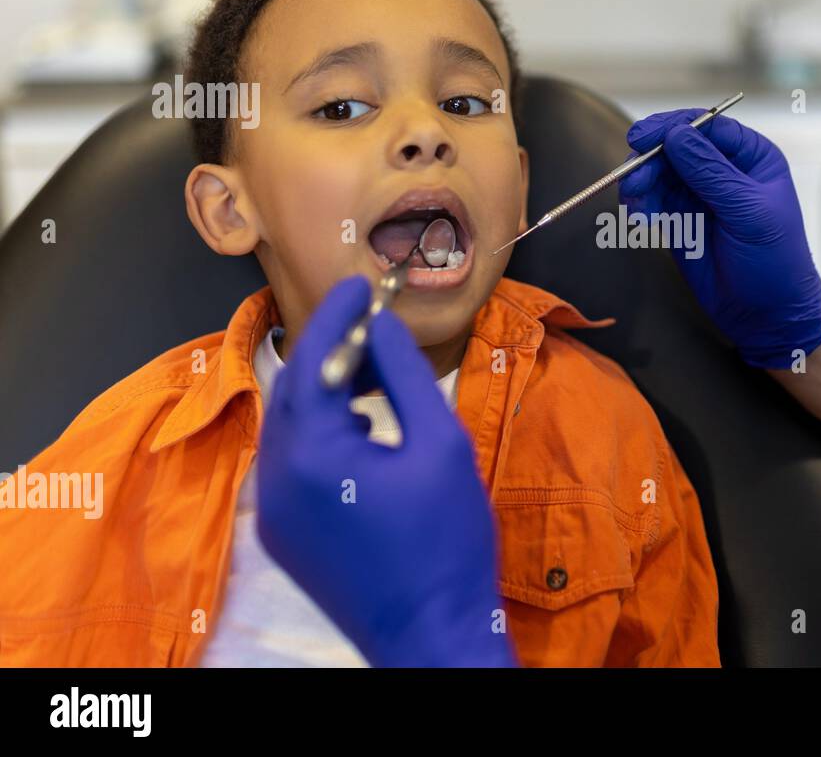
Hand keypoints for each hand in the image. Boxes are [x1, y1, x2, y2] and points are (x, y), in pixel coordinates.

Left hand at [256, 275, 514, 666]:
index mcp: (312, 456)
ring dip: (328, 393)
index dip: (336, 315)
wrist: (432, 634)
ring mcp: (274, 513)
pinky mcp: (284, 536)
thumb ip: (406, 376)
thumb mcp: (441, 444)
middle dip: (334, 353)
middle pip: (293, 391)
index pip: (310, 360)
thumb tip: (382, 326)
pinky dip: (322, 433)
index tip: (362, 285)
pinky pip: (293, 464)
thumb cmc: (447, 540)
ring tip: (379, 378)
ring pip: (291, 427)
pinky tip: (364, 428)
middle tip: (379, 329)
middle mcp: (277, 481)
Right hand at [619, 108, 820, 368]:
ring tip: (637, 210)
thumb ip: (712, 173)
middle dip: (650, 160)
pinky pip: (652, 199)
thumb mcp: (748, 213)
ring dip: (641, 185)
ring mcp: (700, 193)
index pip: (707, 126)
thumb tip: (676, 134)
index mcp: (751, 157)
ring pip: (659, 172)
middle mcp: (724, 168)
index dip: (672, 127)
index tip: (642, 139)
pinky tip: (641, 220)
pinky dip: (641, 205)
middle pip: (675, 146)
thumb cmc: (774, 261)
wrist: (767, 314)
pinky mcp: (680, 218)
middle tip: (632, 181)